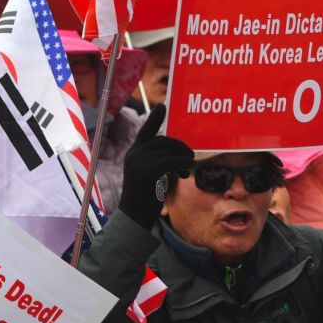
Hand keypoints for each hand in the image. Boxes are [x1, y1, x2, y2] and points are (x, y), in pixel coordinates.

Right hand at [118, 104, 194, 228]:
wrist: (133, 217)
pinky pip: (172, 160)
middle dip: (179, 147)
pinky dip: (183, 164)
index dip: (155, 118)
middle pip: (163, 140)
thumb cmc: (143, 199)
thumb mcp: (147, 176)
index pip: (146, 131)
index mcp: (133, 154)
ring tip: (187, 169)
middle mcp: (135, 154)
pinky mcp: (149, 170)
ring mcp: (140, 161)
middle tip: (189, 159)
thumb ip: (156, 162)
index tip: (162, 105)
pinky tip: (188, 170)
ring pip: (169, 150)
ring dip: (183, 157)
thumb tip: (176, 153)